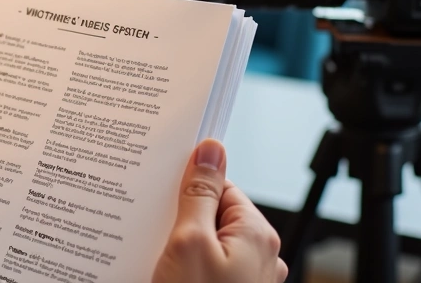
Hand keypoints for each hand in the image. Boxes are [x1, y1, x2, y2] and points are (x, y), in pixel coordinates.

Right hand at [152, 139, 287, 282]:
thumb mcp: (190, 242)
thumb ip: (199, 194)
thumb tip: (211, 151)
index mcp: (257, 235)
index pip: (221, 189)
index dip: (190, 193)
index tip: (165, 200)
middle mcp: (260, 256)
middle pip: (214, 217)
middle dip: (184, 224)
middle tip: (160, 239)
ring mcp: (246, 279)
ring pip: (209, 246)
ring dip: (183, 251)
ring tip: (163, 263)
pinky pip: (207, 268)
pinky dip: (187, 269)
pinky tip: (169, 276)